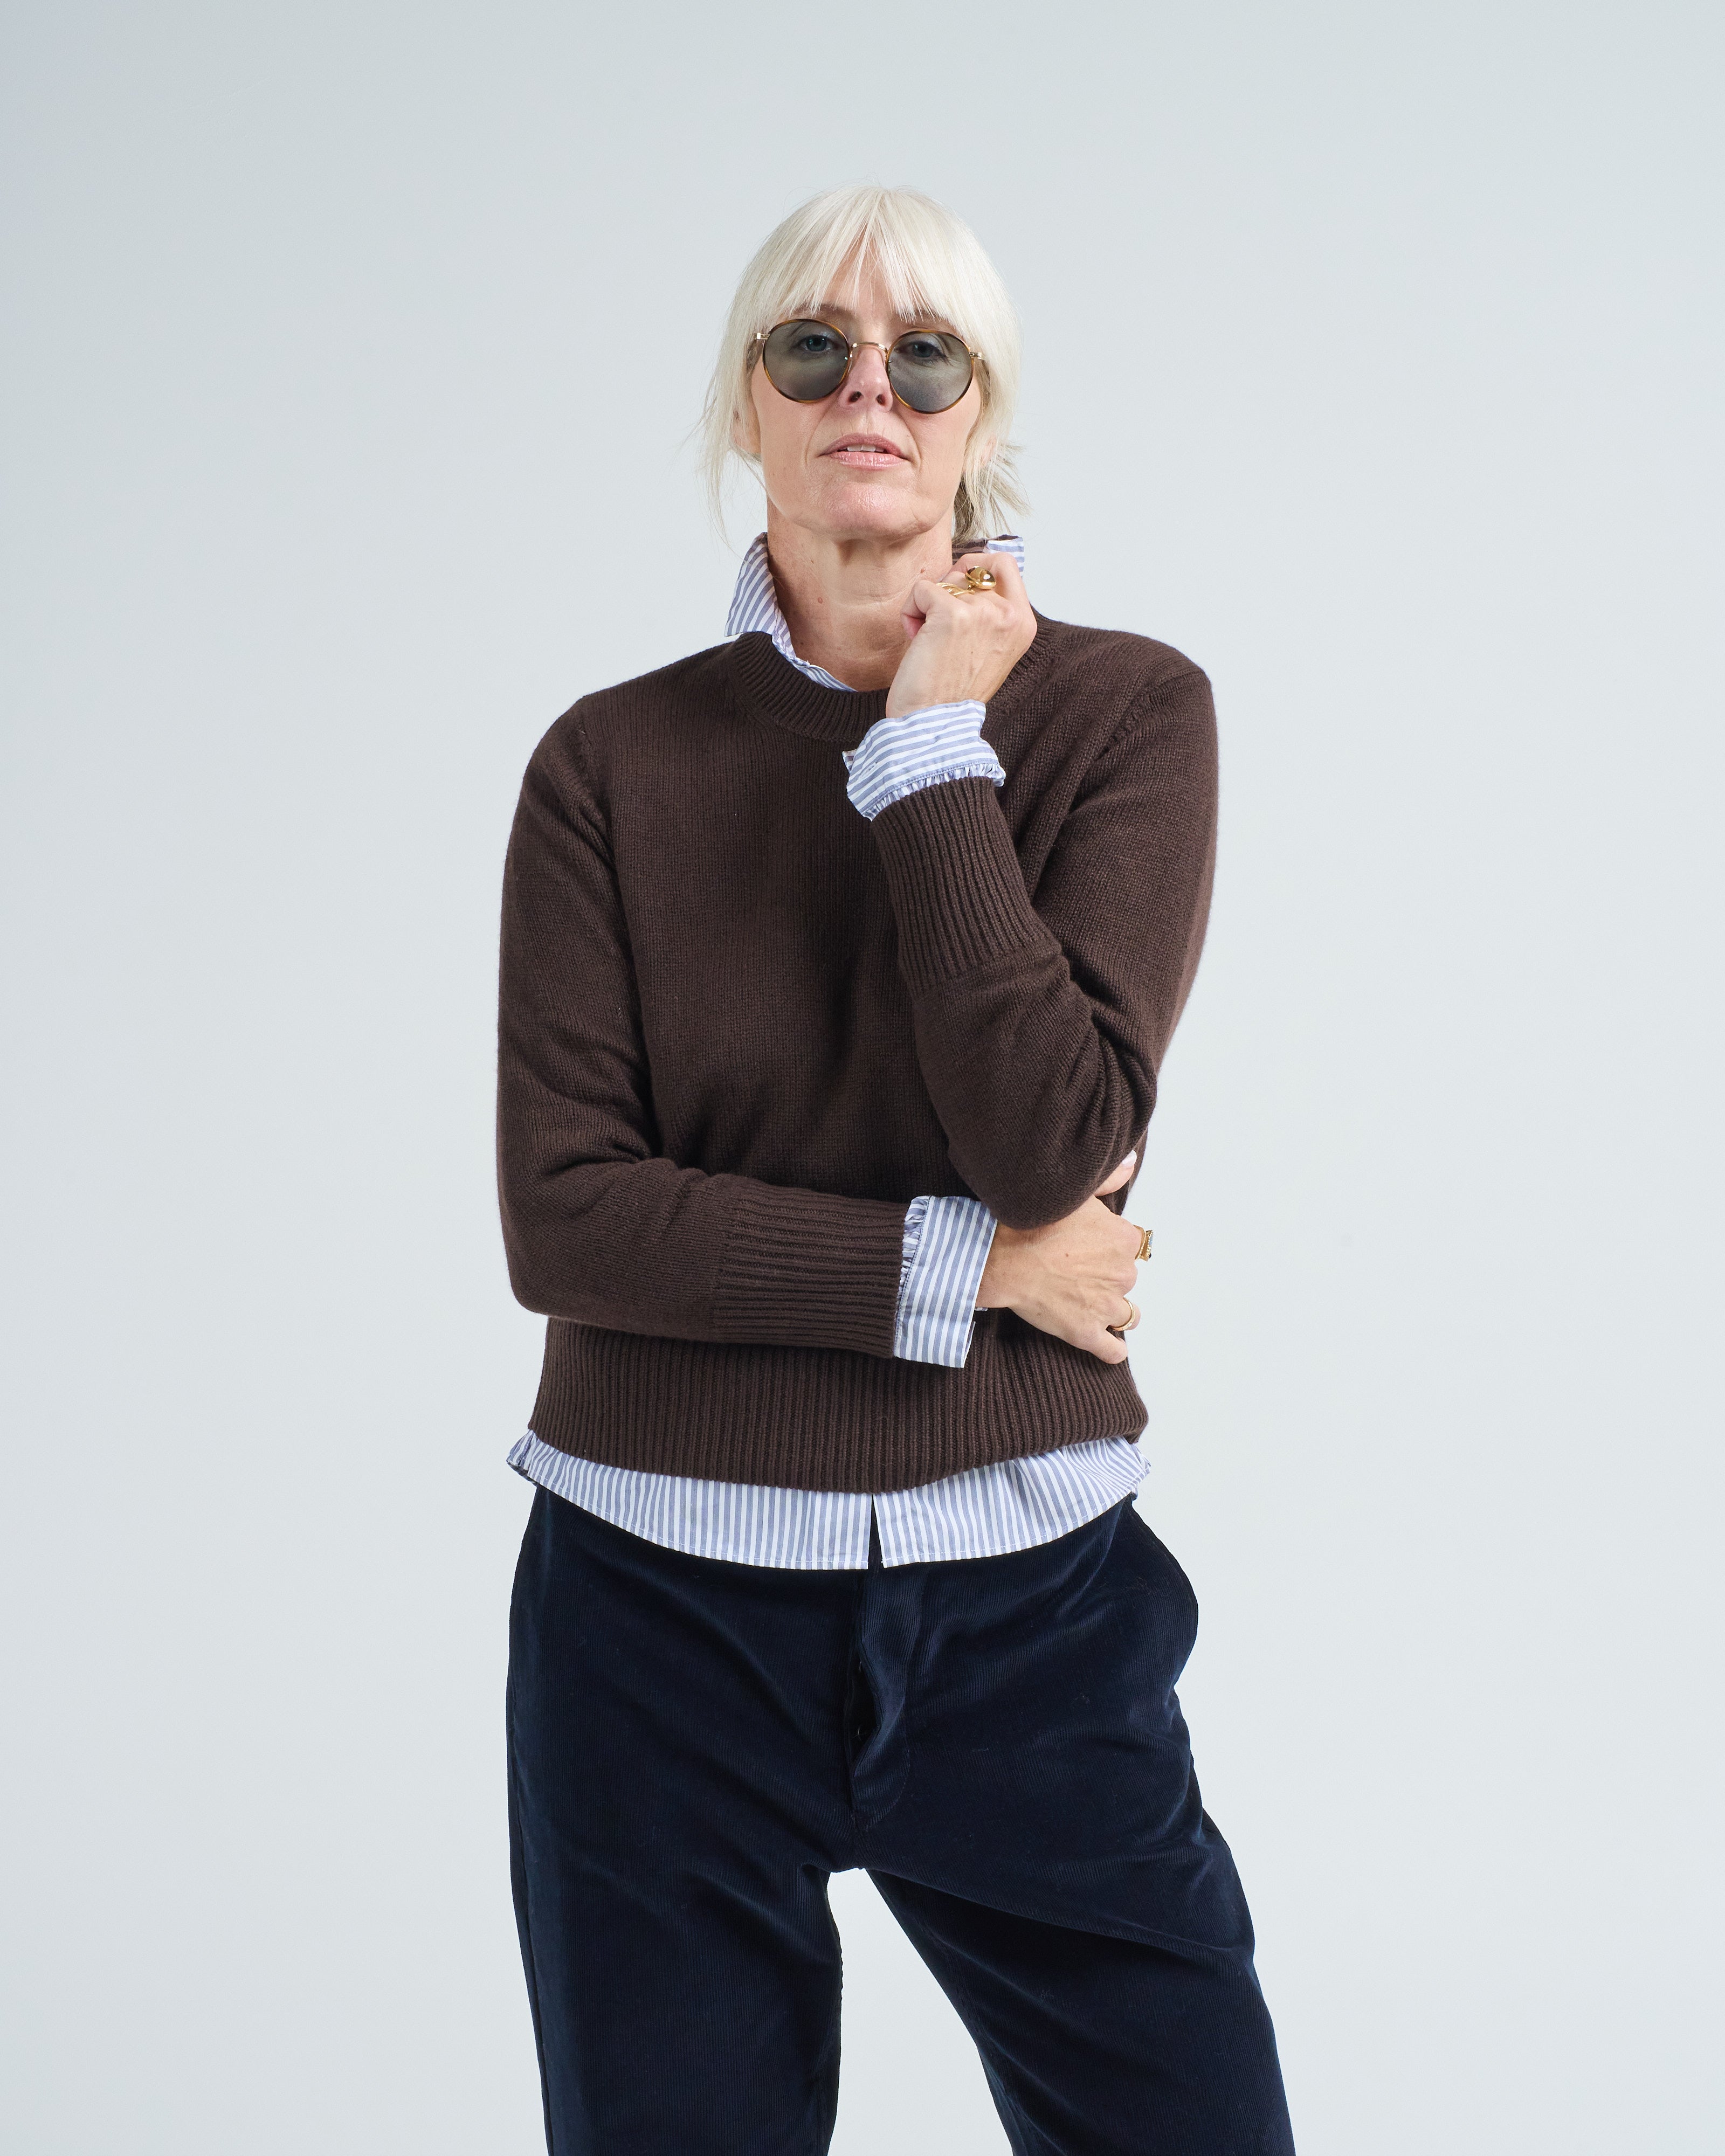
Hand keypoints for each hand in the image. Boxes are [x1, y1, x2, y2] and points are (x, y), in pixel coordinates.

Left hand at [884, 549, 1036, 719]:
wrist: (934, 723)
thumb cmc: (953, 691)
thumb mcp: (990, 648)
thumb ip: (990, 612)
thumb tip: (968, 571)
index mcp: (1023, 623)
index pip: (1004, 564)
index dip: (975, 567)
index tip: (957, 588)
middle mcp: (1009, 615)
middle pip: (968, 571)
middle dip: (947, 593)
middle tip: (941, 631)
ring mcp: (983, 611)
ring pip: (944, 580)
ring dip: (927, 607)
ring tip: (930, 641)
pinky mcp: (952, 613)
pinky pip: (920, 589)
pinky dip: (910, 612)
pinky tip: (917, 640)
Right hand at [975, 1152, 1148, 1364]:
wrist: (999, 1257)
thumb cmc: (1031, 1223)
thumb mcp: (1073, 1192)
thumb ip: (1107, 1178)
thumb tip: (1132, 1163)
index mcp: (1123, 1238)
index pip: (1129, 1245)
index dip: (1108, 1246)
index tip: (1089, 1246)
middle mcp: (1122, 1273)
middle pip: (1125, 1277)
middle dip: (1107, 1276)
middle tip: (1077, 1270)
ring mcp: (1106, 1305)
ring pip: (1126, 1313)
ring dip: (1114, 1310)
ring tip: (1092, 1303)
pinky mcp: (1086, 1332)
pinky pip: (1112, 1348)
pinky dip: (1112, 1348)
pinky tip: (1109, 1344)